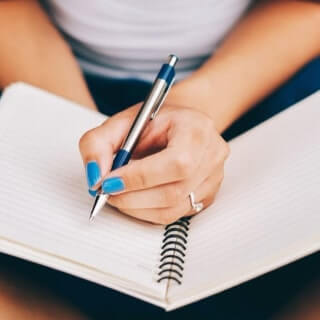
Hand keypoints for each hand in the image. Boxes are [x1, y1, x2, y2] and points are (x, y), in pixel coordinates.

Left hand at [79, 103, 229, 223]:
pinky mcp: (208, 195)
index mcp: (197, 129)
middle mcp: (212, 155)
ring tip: (120, 195)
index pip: (175, 163)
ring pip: (173, 208)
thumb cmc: (155, 121)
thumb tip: (95, 177)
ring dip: (138, 208)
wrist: (180, 124)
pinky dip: (150, 211)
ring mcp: (214, 178)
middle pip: (174, 192)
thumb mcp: (123, 122)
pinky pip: (176, 214)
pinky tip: (137, 198)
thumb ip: (99, 143)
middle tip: (107, 192)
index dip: (138, 178)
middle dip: (133, 198)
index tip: (107, 183)